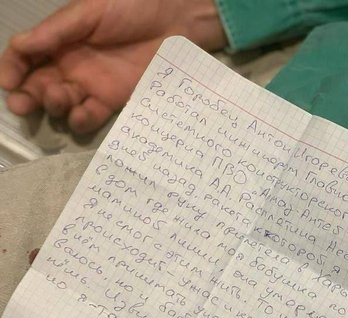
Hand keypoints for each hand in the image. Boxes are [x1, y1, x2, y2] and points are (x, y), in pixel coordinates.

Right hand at [0, 0, 225, 132]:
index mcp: (59, 40)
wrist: (175, 20)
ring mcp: (91, 85)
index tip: (7, 83)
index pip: (26, 57)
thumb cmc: (132, 6)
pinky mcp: (113, 102)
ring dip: (53, 106)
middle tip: (22, 104)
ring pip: (62, 104)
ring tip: (58, 97)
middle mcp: (70, 65)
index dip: (12, 69)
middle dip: (27, 96)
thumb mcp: (88, 12)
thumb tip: (18, 47)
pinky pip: (90, 116)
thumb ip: (55, 32)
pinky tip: (79, 115)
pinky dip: (80, 120)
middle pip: (39, 86)